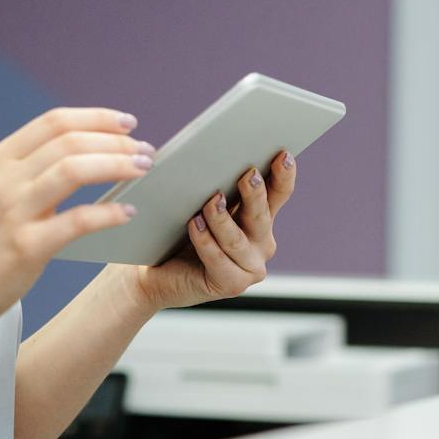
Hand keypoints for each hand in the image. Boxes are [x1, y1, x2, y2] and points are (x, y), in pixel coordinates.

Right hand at [0, 107, 155, 332]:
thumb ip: (22, 171)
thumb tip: (74, 155)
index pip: (54, 122)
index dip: (97, 118)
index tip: (126, 123)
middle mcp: (4, 179)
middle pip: (70, 141)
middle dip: (116, 141)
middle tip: (145, 150)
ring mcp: (13, 211)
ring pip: (76, 169)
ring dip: (119, 165)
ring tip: (143, 170)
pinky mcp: (26, 246)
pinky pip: (78, 220)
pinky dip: (110, 213)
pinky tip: (128, 213)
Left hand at [126, 149, 295, 311]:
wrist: (154, 272)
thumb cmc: (177, 233)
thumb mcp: (200, 205)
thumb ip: (216, 188)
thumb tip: (214, 156)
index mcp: (259, 219)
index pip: (278, 194)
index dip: (283, 176)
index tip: (283, 154)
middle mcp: (261, 243)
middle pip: (261, 215)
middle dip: (255, 194)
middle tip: (248, 174)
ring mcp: (250, 267)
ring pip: (237, 239)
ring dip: (223, 219)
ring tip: (211, 201)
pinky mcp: (231, 284)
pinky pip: (218, 260)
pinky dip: (205, 241)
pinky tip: (194, 225)